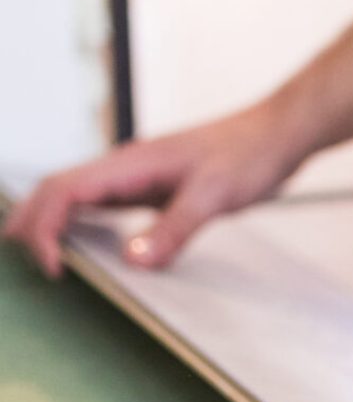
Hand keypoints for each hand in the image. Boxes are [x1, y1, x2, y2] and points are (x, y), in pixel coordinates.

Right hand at [2, 100, 305, 277]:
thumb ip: (174, 229)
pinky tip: (83, 243)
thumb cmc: (249, 155)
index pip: (65, 190)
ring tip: (36, 253)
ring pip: (76, 195)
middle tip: (24, 261)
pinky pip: (104, 204)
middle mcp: (125, 167)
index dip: (46, 227)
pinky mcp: (153, 187)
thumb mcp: (213, 195)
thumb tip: (133, 261)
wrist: (277, 134)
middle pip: (57, 190)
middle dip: (33, 223)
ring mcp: (137, 176)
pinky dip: (81, 223)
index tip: (54, 267)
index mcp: (130, 162)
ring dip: (50, 221)